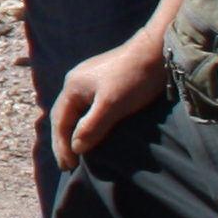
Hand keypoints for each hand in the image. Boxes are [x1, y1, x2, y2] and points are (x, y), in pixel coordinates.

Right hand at [50, 31, 168, 169]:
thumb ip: (91, 127)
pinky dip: (86, 123)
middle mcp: (76, 82)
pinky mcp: (105, 81)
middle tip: (67, 164)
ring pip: (77, 111)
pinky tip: (92, 130)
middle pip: (64, 116)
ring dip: (75, 132)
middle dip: (64, 141)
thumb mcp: (112, 105)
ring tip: (77, 151)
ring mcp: (90, 80)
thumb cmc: (134, 78)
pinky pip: (88, 107)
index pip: (60, 121)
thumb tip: (76, 148)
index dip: (61, 146)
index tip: (67, 167)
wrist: (157, 50)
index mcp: (72, 86)